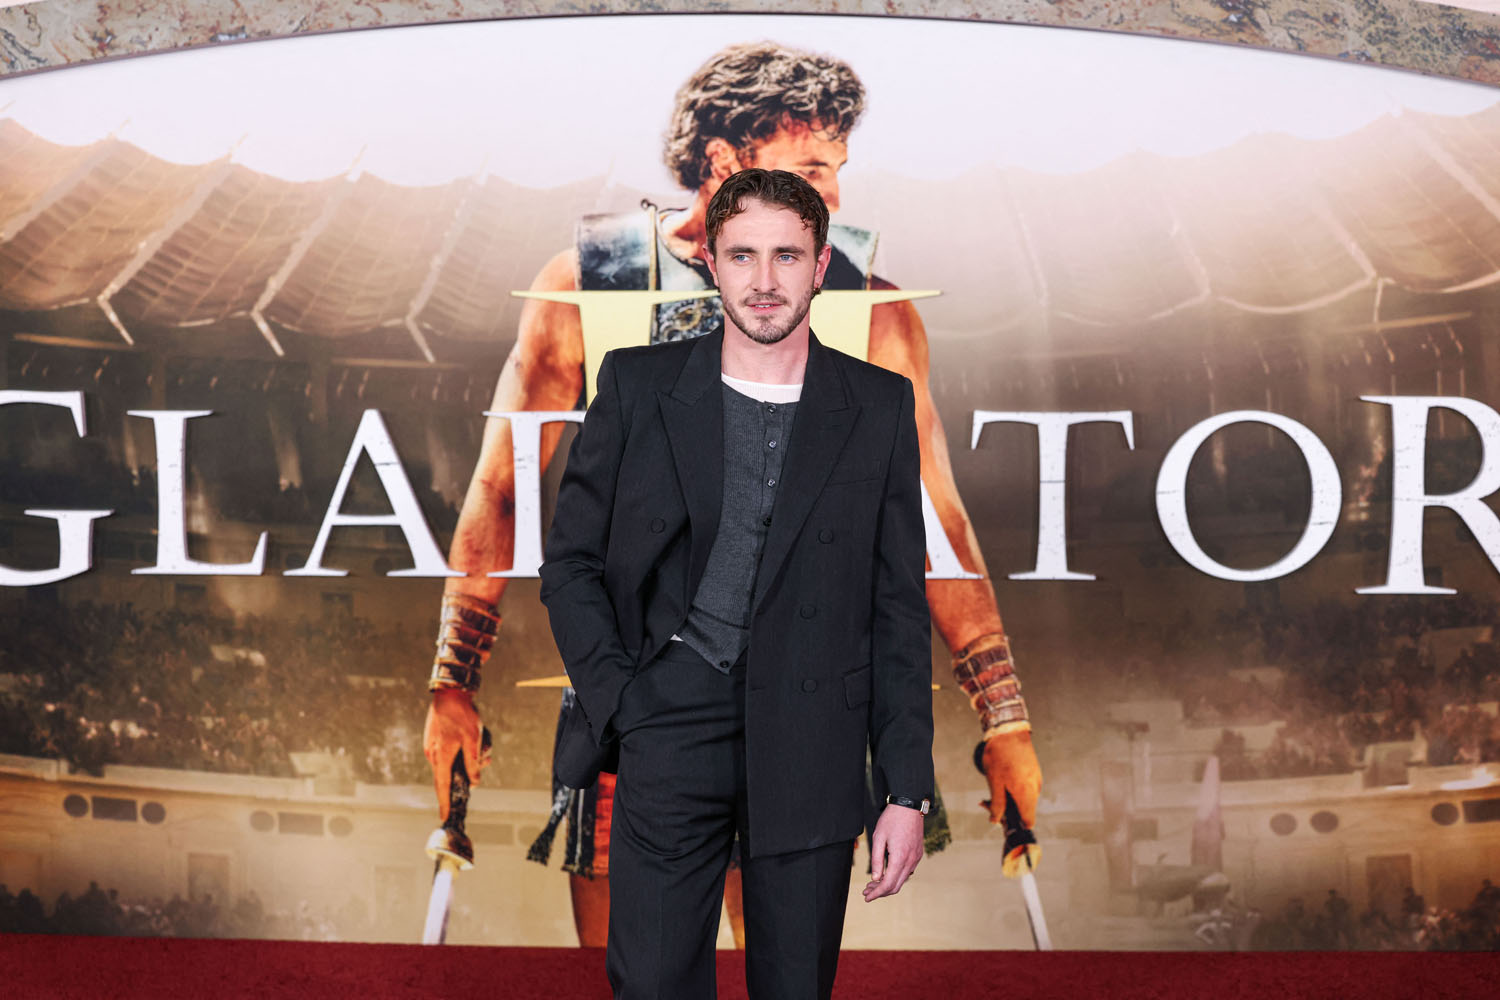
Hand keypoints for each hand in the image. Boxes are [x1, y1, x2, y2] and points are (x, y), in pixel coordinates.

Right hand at [423, 688, 487, 820]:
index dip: (444, 802)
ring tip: (483, 743)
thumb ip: (473, 763)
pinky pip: (450, 751)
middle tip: (484, 758)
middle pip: (451, 774)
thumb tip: (475, 783)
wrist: (450, 692)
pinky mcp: (435, 738)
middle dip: (469, 771)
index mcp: (440, 757)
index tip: (444, 816)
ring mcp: (433, 746)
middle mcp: (433, 754)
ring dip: (469, 757)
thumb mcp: (473, 740)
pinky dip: (463, 749)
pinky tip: (476, 736)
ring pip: (453, 761)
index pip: (442, 786)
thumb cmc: (462, 715)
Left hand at [862, 804, 923, 901]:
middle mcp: (911, 861)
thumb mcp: (878, 838)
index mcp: (900, 858)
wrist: (909, 806)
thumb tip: (875, 879)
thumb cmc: (892, 819)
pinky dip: (896, 877)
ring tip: (873, 884)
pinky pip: (907, 871)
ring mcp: (916, 858)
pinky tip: (886, 874)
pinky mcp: (918, 854)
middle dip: (880, 892)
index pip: (888, 884)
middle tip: (867, 891)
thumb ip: (877, 860)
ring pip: (902, 880)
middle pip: (895, 886)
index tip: (866, 897)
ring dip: (888, 885)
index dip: (876, 894)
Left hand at [979, 728, 1042, 875]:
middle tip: (985, 803)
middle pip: (1025, 810)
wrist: (1009, 729)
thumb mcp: (994, 782)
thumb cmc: (1000, 756)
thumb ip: (997, 804)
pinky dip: (1014, 789)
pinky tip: (1000, 781)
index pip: (1029, 821)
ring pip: (1024, 798)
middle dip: (1007, 811)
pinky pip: (1025, 787)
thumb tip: (995, 821)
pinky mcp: (1033, 771)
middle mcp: (1035, 788)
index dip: (1017, 827)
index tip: (1004, 826)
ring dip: (1009, 799)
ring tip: (989, 791)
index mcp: (1027, 793)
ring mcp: (1036, 778)